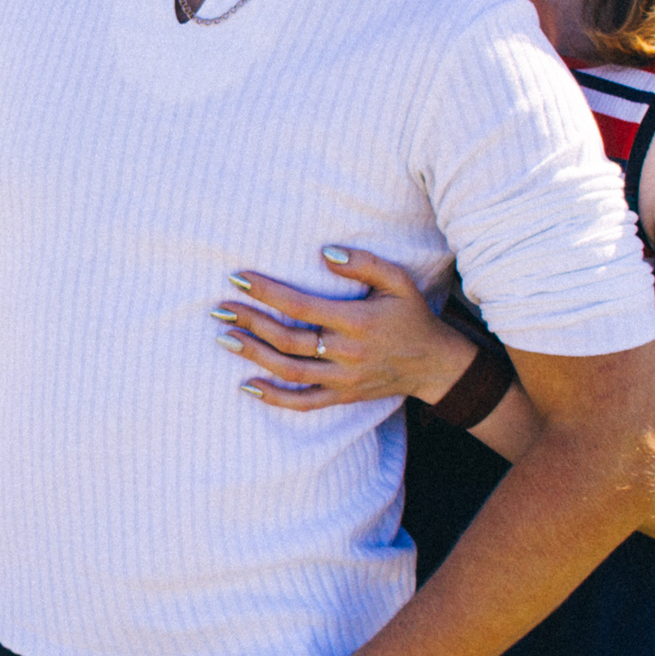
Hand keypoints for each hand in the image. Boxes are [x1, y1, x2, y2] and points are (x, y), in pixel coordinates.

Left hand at [216, 246, 474, 412]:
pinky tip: (247, 385)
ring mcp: (343, 379)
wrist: (434, 364)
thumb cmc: (412, 316)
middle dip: (250, 321)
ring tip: (225, 338)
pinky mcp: (342, 396)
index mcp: (356, 321)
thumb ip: (364, 263)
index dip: (266, 292)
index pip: (301, 305)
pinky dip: (274, 397)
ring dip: (253, 355)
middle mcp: (346, 353)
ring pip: (289, 371)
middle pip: (287, 339)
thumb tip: (325, 252)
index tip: (238, 278)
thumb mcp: (398, 281)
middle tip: (220, 307)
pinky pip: (303, 403)